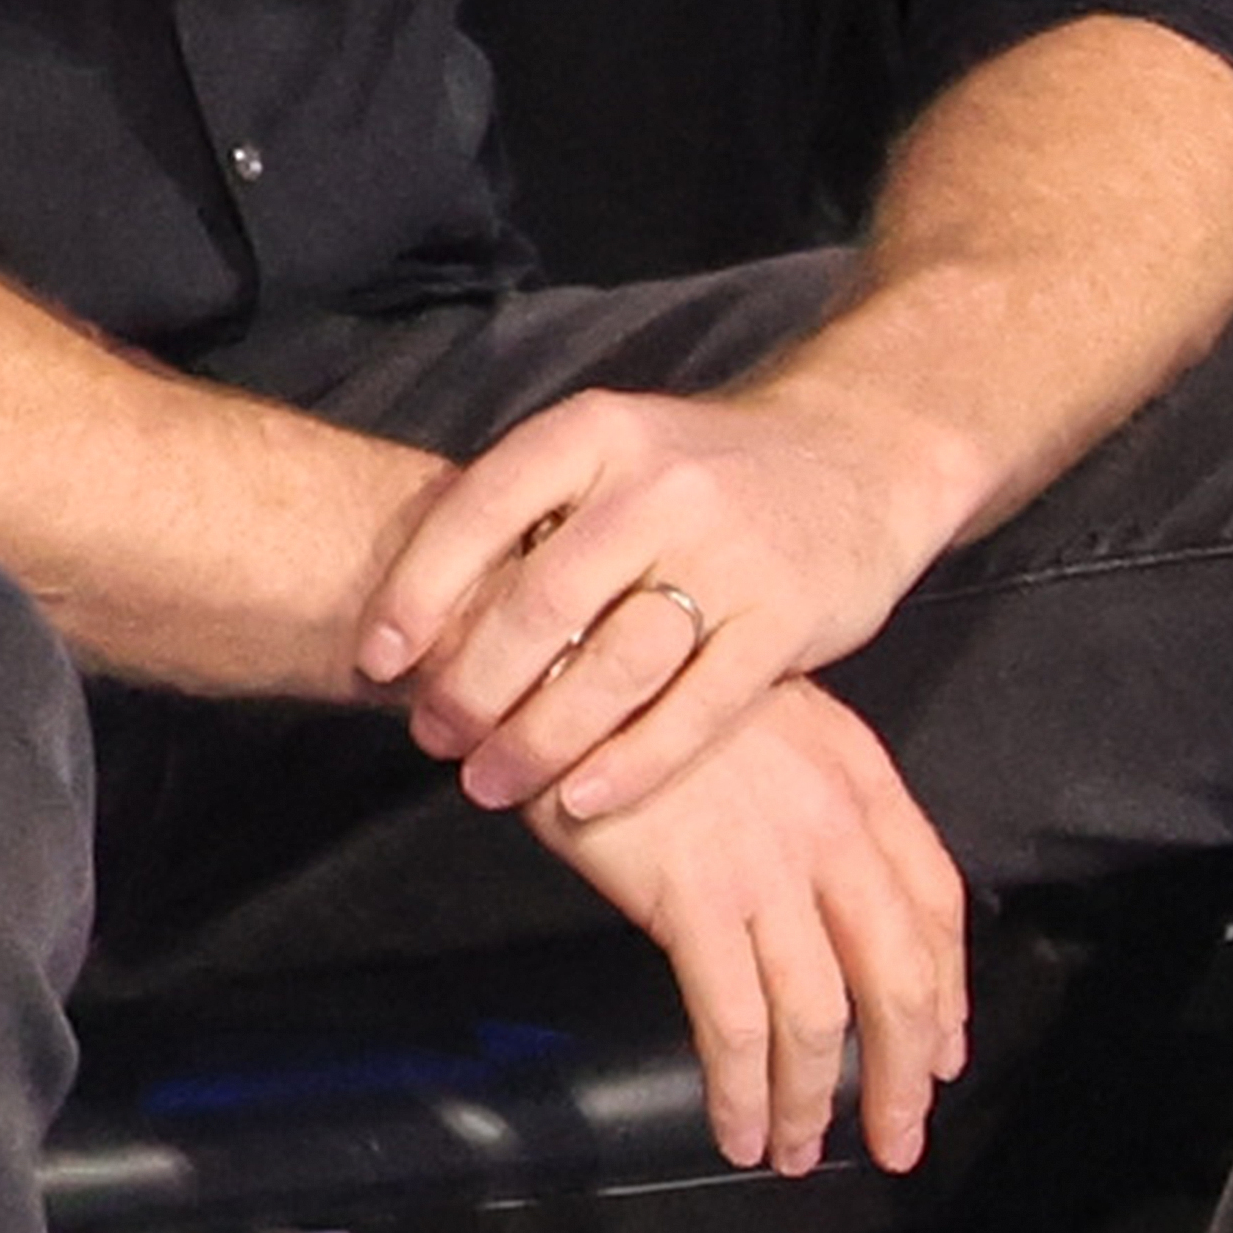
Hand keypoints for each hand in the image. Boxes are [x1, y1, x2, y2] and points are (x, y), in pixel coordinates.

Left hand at [357, 372, 979, 824]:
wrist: (856, 458)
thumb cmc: (699, 477)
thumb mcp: (611, 456)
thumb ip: (528, 516)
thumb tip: (406, 614)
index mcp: (596, 434)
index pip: (481, 510)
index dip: (417, 591)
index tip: (376, 660)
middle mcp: (659, 484)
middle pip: (541, 603)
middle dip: (472, 684)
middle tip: (431, 739)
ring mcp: (730, 551)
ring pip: (613, 665)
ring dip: (538, 737)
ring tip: (487, 783)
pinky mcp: (787, 617)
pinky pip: (696, 708)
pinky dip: (631, 762)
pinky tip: (580, 798)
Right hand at [529, 678, 967, 1177]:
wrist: (558, 651)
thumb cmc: (640, 684)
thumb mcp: (756, 715)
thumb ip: (805, 792)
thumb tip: (818, 884)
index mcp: (856, 774)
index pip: (934, 899)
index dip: (945, 990)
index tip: (939, 1051)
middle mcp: (829, 823)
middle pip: (898, 975)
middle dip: (901, 1074)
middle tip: (896, 1138)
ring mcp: (765, 863)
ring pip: (820, 1015)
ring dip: (813, 1100)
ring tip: (798, 1151)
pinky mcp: (691, 896)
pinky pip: (736, 1021)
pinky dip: (743, 1090)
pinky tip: (738, 1128)